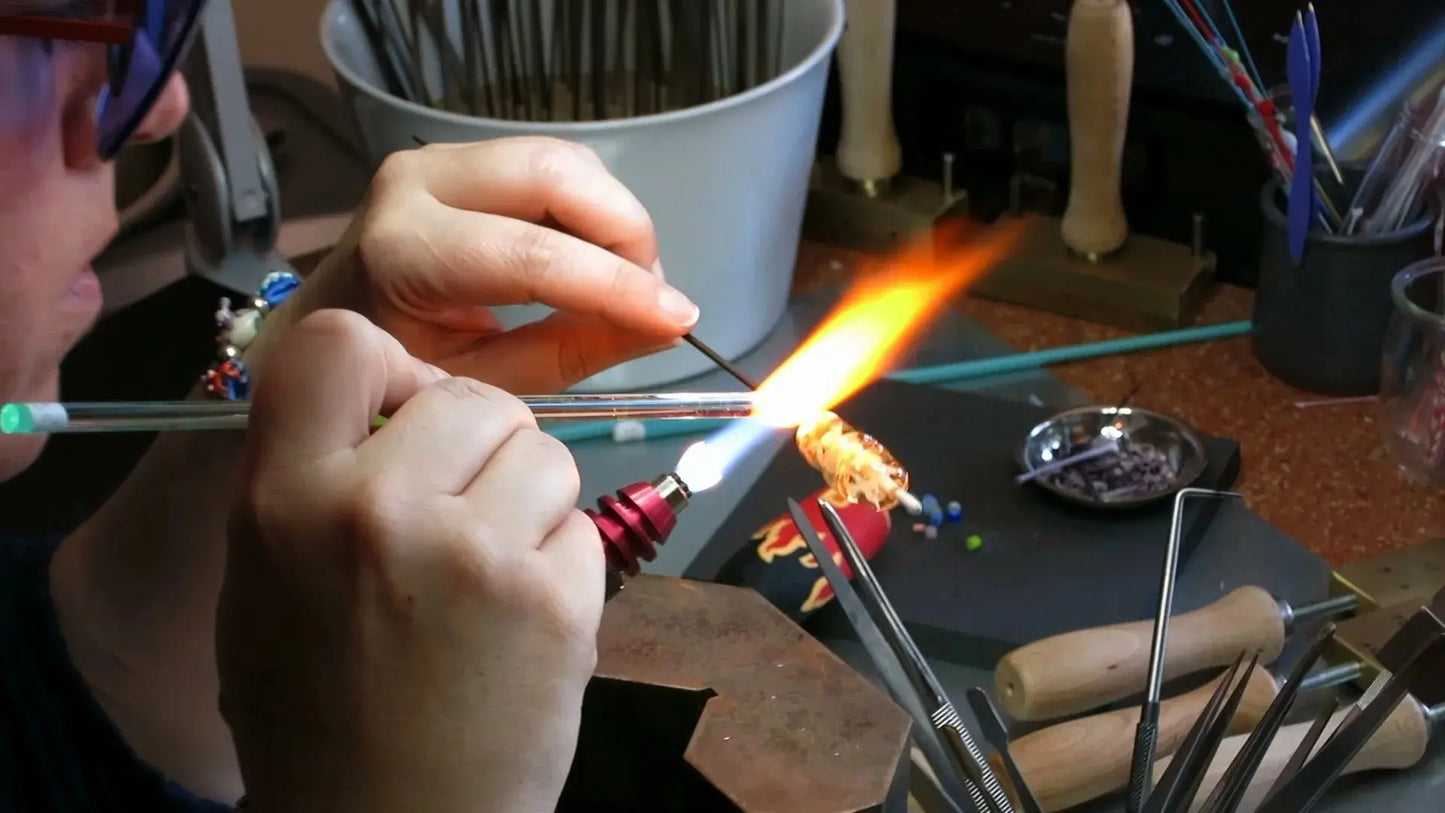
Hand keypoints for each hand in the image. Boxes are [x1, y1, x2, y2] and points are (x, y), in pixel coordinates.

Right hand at [217, 310, 601, 811]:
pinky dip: (565, 563)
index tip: (406, 409)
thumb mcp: (265, 583)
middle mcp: (376, 510)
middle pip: (474, 396)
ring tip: (492, 571)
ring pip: (546, 452)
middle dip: (483, 444)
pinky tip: (523, 618)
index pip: (339, 342)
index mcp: (284, 501)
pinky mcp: (552, 600)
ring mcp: (472, 553)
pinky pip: (583, 527)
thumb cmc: (320, 713)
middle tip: (464, 511)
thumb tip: (385, 401)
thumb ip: (311, 480)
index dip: (390, 365)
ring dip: (532, 499)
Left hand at [271, 136, 698, 391]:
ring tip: (629, 285)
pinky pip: (553, 166)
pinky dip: (594, 211)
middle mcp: (416, 183)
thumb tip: (663, 326)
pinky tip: (600, 262)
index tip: (677, 319)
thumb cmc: (400, 372)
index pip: (530, 254)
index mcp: (403, 251)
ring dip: (614, 219)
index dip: (615, 284)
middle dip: (626, 231)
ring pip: (562, 161)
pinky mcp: (464, 157)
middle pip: (554, 173)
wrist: (329, 332)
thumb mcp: (485, 382)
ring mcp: (439, 160)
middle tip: (653, 296)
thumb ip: (571, 350)